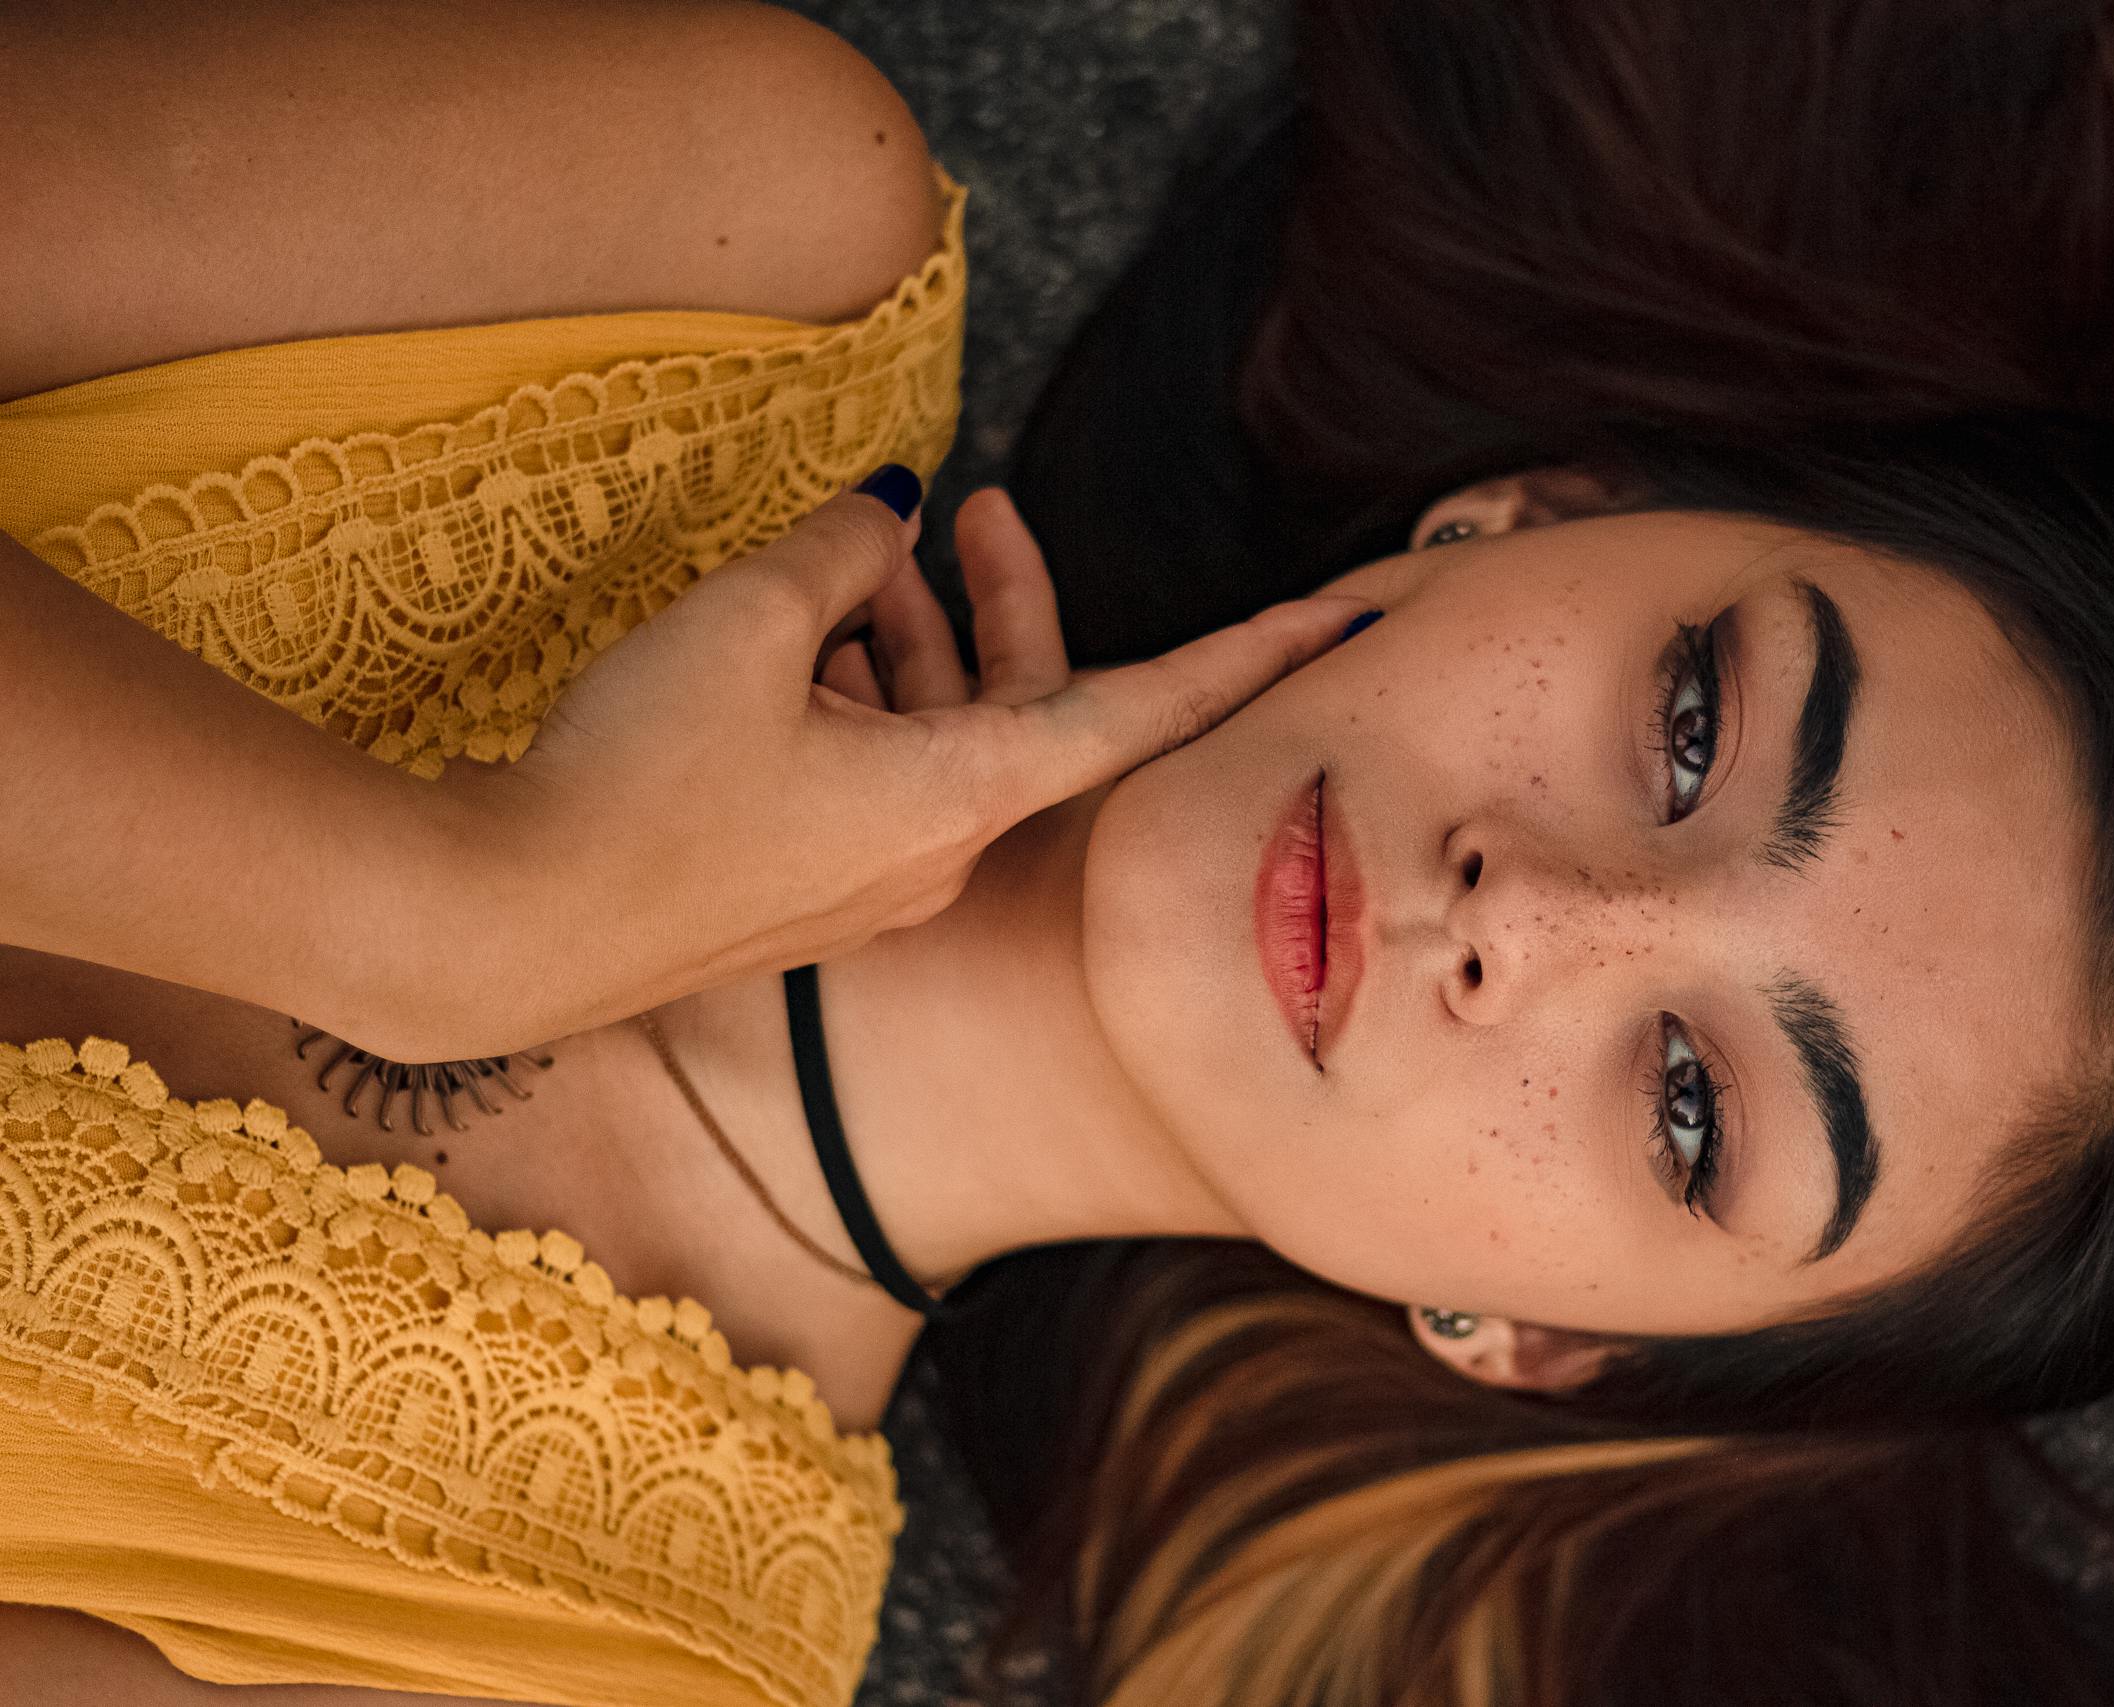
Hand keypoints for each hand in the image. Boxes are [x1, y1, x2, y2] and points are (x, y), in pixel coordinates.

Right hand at [394, 480, 1372, 1059]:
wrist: (504, 929)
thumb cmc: (638, 782)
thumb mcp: (746, 624)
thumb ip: (839, 552)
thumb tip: (889, 512)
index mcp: (966, 796)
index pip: (1146, 710)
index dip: (1251, 657)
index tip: (1346, 622)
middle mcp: (940, 851)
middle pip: (1018, 705)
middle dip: (995, 601)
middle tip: (973, 506)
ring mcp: (868, 879)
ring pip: (927, 733)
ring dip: (899, 639)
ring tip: (848, 553)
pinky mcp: (799, 886)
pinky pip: (865, 774)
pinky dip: (848, 699)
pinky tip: (792, 638)